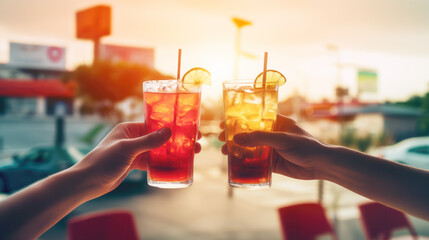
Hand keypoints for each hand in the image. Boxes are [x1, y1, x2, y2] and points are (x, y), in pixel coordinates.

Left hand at [73, 122, 201, 197]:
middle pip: (160, 136)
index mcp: (130, 128)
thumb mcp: (127, 149)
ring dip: (174, 151)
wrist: (88, 182)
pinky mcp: (135, 164)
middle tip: (197, 142)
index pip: (155, 123)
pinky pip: (153, 161)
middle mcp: (133, 138)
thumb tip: (169, 131)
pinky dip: (164, 163)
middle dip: (178, 139)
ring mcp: (135, 151)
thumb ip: (148, 141)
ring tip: (192, 154)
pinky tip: (178, 165)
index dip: (173, 125)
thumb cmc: (103, 161)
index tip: (189, 127)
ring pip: (159, 150)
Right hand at [218, 114, 328, 179]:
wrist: (320, 166)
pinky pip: (255, 162)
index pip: (253, 117)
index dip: (238, 119)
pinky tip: (234, 163)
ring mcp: (271, 149)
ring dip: (237, 149)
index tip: (224, 122)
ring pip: (249, 148)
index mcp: (276, 122)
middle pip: (248, 133)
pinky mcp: (272, 163)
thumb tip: (236, 138)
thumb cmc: (305, 146)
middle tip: (220, 138)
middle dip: (233, 135)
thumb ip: (259, 138)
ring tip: (224, 152)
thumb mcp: (282, 139)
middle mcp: (272, 134)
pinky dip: (245, 162)